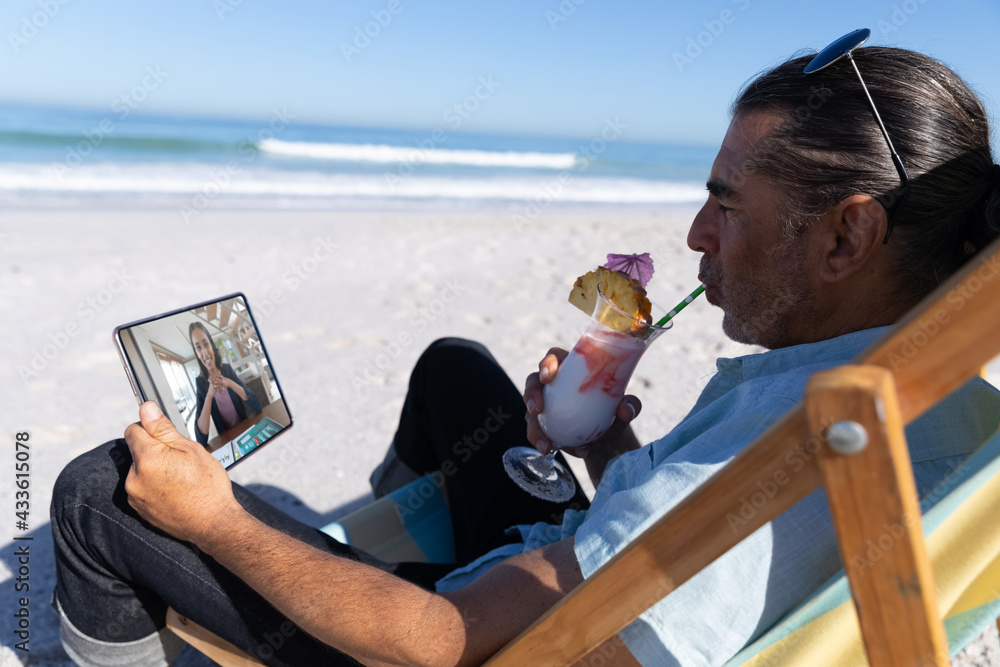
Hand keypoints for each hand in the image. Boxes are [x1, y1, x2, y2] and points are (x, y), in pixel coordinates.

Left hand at [124, 402, 241, 545]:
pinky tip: (175, 491)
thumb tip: (146, 409)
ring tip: (179, 479)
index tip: (166, 436)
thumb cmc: (207, 486)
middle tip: (180, 461)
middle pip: (137, 451)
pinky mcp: (139, 510)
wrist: (213, 524)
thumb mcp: (191, 450)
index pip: (133, 430)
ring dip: (153, 469)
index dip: (150, 428)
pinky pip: (141, 488)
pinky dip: (154, 486)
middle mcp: (134, 479)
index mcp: (147, 459)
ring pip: (140, 470)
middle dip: (154, 451)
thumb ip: (163, 429)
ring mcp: (135, 496)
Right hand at [523, 348, 640, 457]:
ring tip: (546, 446)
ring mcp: (545, 404)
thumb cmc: (614, 410)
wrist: (608, 435)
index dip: (547, 364)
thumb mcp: (625, 406)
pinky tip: (555, 450)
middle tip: (537, 410)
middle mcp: (553, 384)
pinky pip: (538, 432)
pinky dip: (545, 442)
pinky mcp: (542, 424)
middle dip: (530, 394)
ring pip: (530, 411)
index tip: (549, 377)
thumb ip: (631, 405)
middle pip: (533, 382)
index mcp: (570, 368)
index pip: (553, 357)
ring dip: (534, 428)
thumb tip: (624, 409)